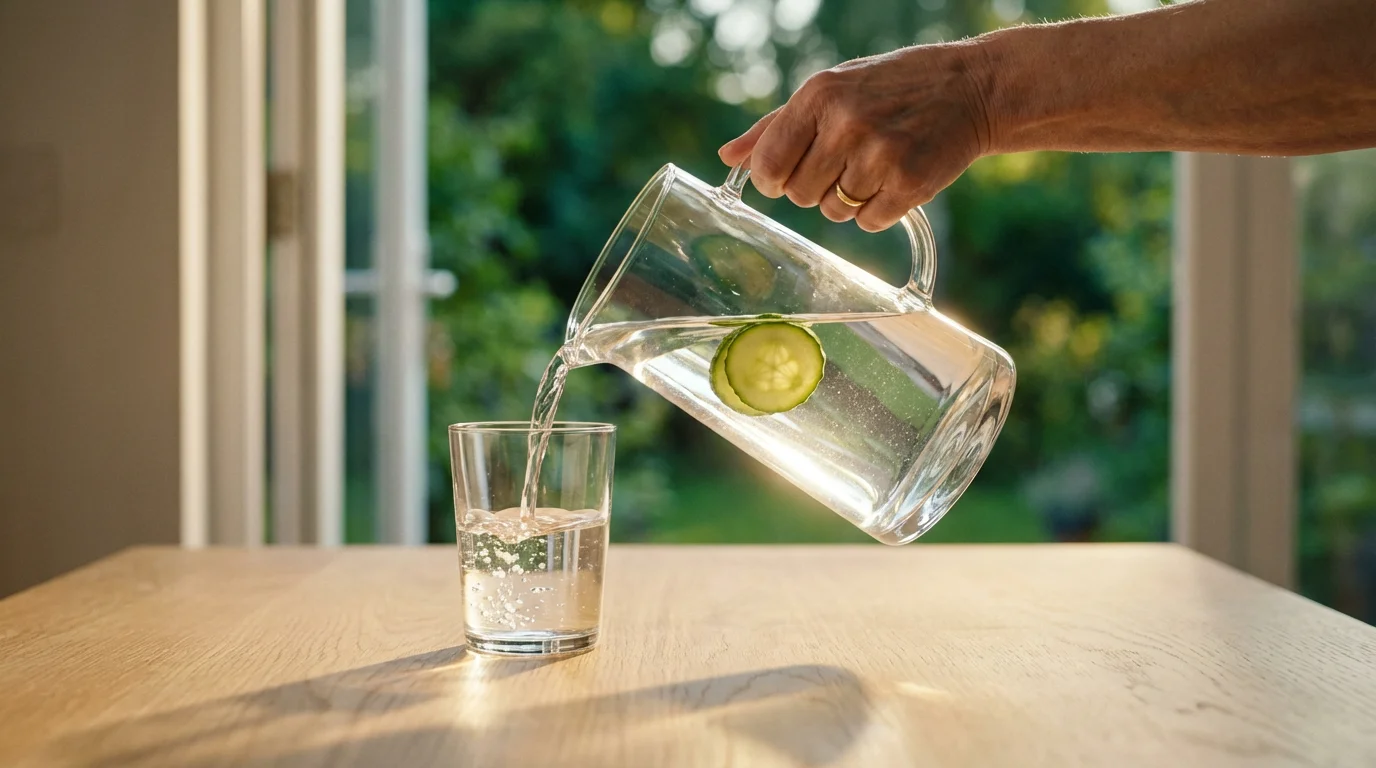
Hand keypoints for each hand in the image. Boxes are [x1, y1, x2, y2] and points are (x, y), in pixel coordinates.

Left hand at [718, 42, 995, 231]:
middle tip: (845, 161)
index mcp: (819, 95)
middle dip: (815, 187)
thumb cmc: (891, 88)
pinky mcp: (909, 183)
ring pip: (833, 212)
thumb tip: (728, 158)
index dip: (774, 180)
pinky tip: (896, 178)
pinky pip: (868, 222)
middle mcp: (846, 123)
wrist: (972, 88)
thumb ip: (775, 126)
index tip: (790, 174)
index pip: (768, 166)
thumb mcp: (830, 90)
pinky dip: (878, 210)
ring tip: (875, 165)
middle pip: (798, 195)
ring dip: (848, 200)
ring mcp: (879, 154)